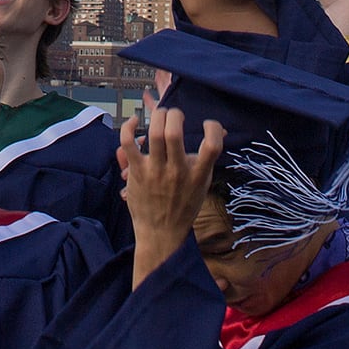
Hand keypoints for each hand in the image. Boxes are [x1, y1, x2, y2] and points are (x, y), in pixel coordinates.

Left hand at [119, 106, 224, 284]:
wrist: (161, 233)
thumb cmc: (184, 205)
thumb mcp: (202, 183)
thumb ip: (208, 157)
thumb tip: (220, 131)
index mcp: (198, 175)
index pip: (212, 147)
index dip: (213, 128)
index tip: (207, 123)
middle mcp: (177, 172)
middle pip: (174, 133)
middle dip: (175, 115)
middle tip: (175, 115)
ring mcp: (155, 172)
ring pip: (154, 135)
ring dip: (157, 117)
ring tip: (160, 115)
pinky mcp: (137, 172)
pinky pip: (128, 144)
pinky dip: (128, 127)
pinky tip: (134, 121)